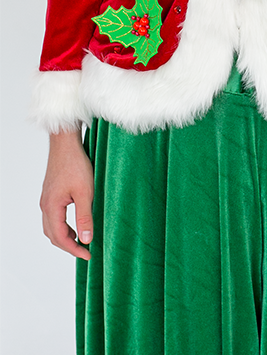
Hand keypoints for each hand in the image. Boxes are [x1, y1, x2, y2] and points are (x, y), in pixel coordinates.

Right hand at [39, 127, 93, 260]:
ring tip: (81, 239)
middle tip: (85, 251)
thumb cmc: (75, 164)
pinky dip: (62, 225)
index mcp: (52, 207)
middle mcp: (45, 205)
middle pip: (52, 235)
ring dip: (64, 236)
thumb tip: (86, 239)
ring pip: (51, 226)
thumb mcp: (85, 192)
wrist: (66, 143)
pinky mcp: (50, 193)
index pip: (60, 238)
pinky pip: (53, 216)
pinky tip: (75, 222)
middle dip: (68, 246)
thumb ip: (85, 217)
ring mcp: (46, 199)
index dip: (74, 250)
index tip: (88, 255)